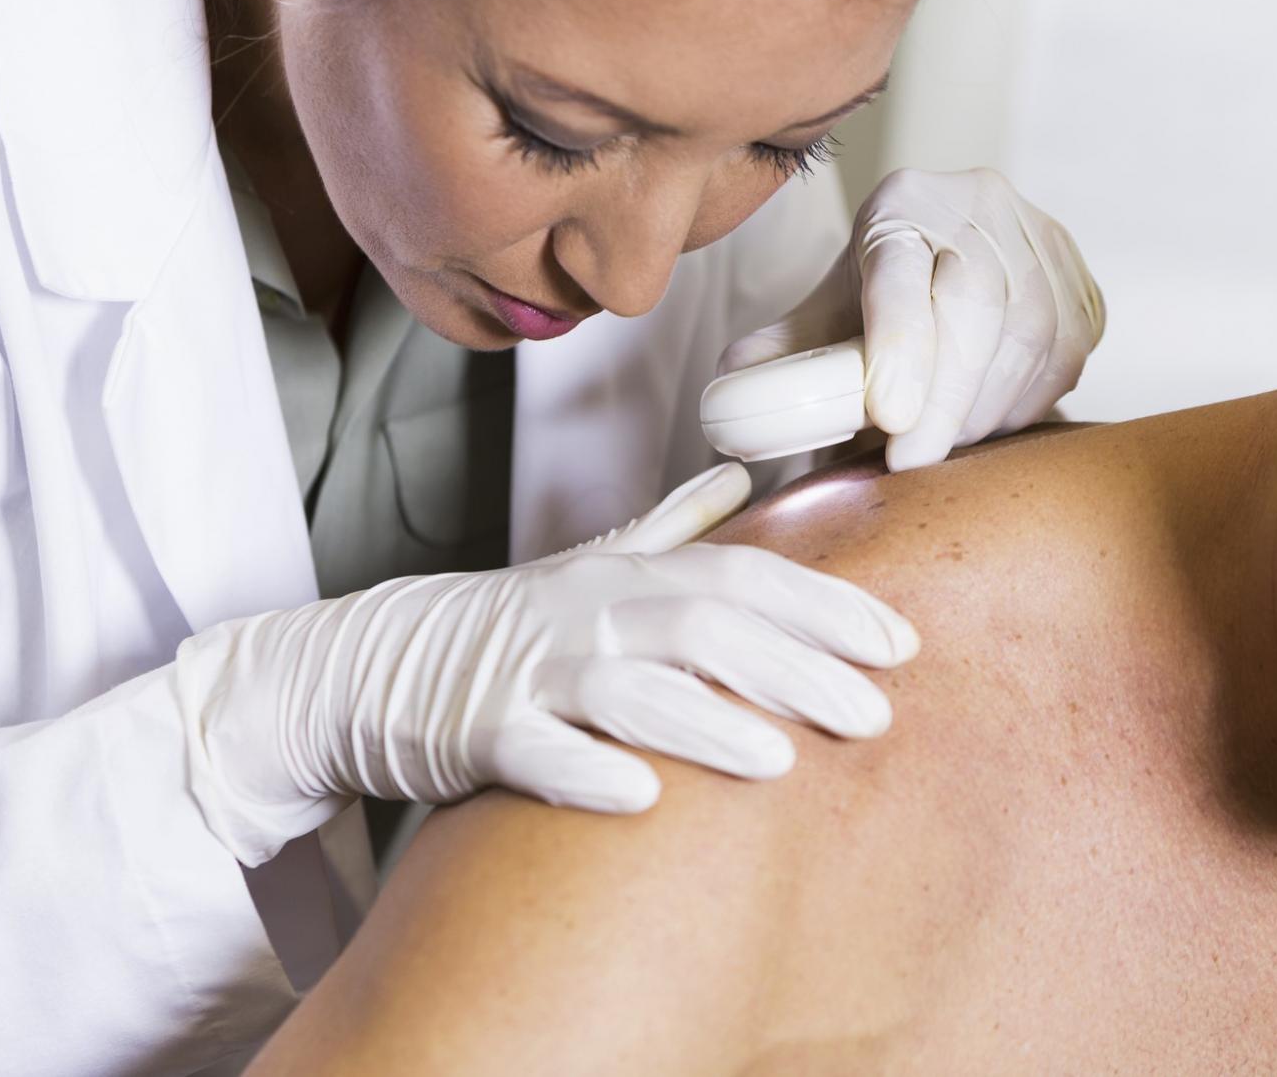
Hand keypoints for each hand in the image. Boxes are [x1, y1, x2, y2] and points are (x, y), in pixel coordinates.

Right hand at [170, 463, 916, 864]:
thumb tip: (744, 479)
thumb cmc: (509, 622)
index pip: (747, 578)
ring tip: (779, 762)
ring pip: (628, 688)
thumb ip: (675, 529)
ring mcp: (533, 671)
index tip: (902, 645)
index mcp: (630, 574)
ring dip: (704, 720)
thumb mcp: (595, 564)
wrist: (374, 662)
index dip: (826, 609)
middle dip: (796, 671)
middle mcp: (591, 612)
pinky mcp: (478, 731)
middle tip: (875, 715)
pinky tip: (639, 796)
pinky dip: (583, 770)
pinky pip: (533, 750)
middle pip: (705, 628)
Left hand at [724, 168, 1105, 470]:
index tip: (887, 416)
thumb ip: (779, 358)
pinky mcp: (1083, 285)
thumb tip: (733, 403)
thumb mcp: (820, 317)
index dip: (898, 343)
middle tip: (910, 464)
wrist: (949, 261)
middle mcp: (979, 204)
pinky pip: (1065, 358)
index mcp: (901, 203)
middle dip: (944, 398)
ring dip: (982, 411)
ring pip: (1028, 337)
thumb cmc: (875, 300)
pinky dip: (1023, 405)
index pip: (899, 268)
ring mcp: (1041, 241)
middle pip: (975, 303)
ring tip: (938, 449)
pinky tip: (984, 424)